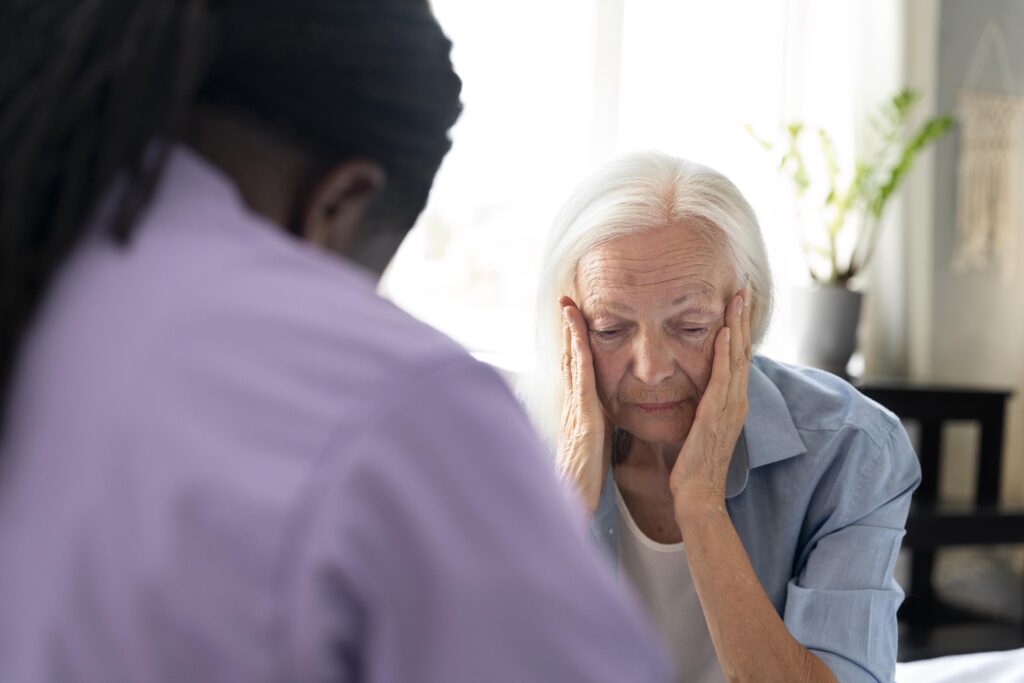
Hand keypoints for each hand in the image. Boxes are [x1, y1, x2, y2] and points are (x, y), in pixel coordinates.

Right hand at [556, 296, 611, 514]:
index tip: (575, 319)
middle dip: (568, 330)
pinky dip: (579, 356)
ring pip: (572, 363)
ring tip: (570, 307)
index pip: (576, 370)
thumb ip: (596, 428)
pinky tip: (580, 338)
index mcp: (579, 411)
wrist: (575, 504)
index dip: (574, 343)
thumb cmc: (584, 481)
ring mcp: (575, 410)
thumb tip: (602, 417)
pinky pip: (582, 380)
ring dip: (570, 334)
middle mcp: (572, 406)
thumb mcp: (593, 447)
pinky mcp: (584, 419)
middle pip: (569, 359)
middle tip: (567, 301)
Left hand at [669, 289, 750, 512]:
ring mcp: (730, 407)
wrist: (698, 494)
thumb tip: (695, 389)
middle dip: (742, 319)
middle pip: (743, 351)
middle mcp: (736, 401)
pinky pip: (723, 378)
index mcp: (732, 402)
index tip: (735, 304)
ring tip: (737, 299)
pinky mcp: (716, 414)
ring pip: (737, 358)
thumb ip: (702, 406)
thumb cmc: (694, 465)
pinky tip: (724, 332)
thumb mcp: (700, 426)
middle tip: (742, 289)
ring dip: (737, 326)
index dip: (738, 329)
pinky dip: (725, 353)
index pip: (738, 357)